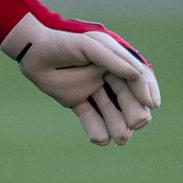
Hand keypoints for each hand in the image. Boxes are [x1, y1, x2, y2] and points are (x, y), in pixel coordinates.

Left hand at [2, 13, 159, 145]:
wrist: (32, 51)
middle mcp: (108, 76)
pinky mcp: (77, 100)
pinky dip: (95, 128)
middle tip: (136, 125)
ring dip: (117, 125)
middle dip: (133, 112)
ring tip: (119, 138)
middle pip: (126, 98)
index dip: (146, 90)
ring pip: (109, 111)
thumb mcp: (90, 47)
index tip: (151, 103)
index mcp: (116, 60)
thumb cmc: (63, 43)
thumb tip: (138, 74)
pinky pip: (89, 116)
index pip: (137, 77)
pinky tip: (99, 139)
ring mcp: (92, 89)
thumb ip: (113, 59)